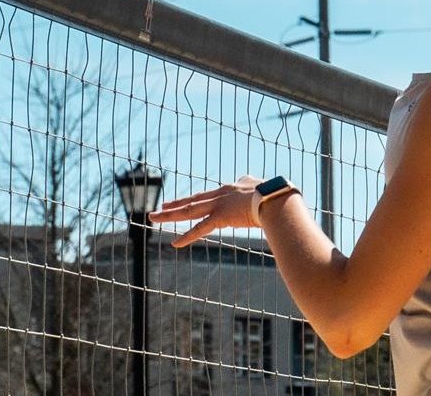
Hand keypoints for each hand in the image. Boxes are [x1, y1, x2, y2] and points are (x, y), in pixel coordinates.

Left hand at [150, 175, 267, 247]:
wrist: (276, 196)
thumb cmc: (277, 195)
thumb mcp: (266, 191)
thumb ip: (261, 194)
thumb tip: (267, 199)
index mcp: (231, 188)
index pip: (208, 196)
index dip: (196, 200)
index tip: (186, 202)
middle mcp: (221, 193)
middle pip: (193, 200)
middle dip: (176, 204)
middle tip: (161, 206)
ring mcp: (219, 204)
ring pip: (188, 210)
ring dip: (169, 214)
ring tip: (153, 217)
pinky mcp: (220, 216)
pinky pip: (200, 228)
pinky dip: (186, 236)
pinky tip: (174, 244)